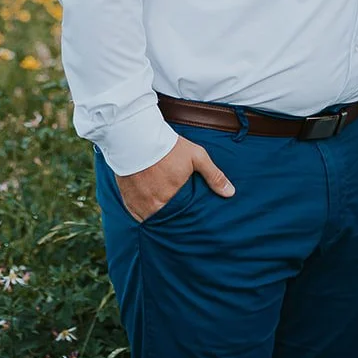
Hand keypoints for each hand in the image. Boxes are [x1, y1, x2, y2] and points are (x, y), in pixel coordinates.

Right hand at [116, 136, 233, 221]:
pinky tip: (148, 208)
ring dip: (157, 217)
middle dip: (172, 219)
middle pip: (166, 220)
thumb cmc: (168, 147)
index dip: (186, 218)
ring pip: (150, 219)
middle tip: (177, 216)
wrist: (136, 137)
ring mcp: (139, 204)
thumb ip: (213, 176)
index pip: (183, 218)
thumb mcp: (196, 157)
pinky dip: (142, 214)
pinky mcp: (127, 199)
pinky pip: (136, 215)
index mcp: (172, 199)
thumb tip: (230, 193)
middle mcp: (154, 206)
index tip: (190, 218)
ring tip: (163, 212)